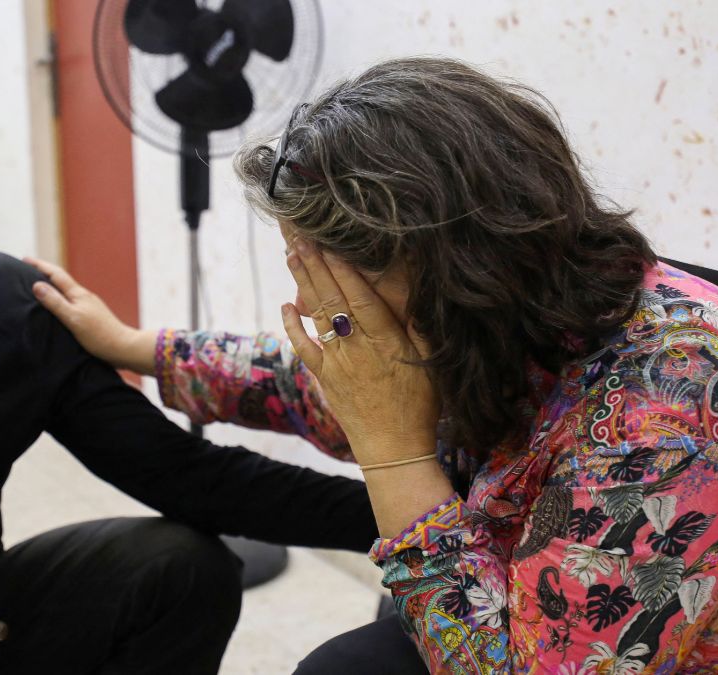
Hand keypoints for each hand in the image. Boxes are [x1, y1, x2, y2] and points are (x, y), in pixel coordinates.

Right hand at [25, 257, 156, 374]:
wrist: (123, 348)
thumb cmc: (99, 336)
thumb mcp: (73, 319)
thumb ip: (55, 302)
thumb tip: (37, 285)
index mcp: (78, 294)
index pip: (56, 275)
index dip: (40, 266)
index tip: (24, 259)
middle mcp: (83, 297)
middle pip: (61, 280)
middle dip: (44, 273)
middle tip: (28, 269)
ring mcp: (88, 306)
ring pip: (66, 292)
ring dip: (52, 286)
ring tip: (39, 287)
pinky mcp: (91, 317)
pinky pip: (71, 303)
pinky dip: (60, 299)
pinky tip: (58, 308)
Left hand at [280, 241, 439, 462]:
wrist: (393, 449)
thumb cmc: (420, 405)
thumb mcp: (431, 362)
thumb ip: (420, 325)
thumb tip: (416, 289)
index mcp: (386, 342)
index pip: (362, 298)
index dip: (345, 270)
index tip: (332, 244)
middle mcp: (357, 349)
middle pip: (333, 300)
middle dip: (316, 265)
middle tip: (301, 236)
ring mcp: (337, 363)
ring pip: (317, 317)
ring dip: (303, 284)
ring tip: (292, 256)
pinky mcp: (325, 378)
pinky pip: (304, 348)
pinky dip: (292, 327)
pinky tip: (285, 306)